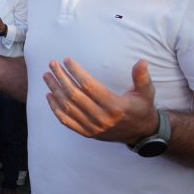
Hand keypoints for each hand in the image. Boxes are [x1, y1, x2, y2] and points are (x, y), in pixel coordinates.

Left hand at [43, 58, 158, 143]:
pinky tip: (49, 96)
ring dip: (55, 90)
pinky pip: (67, 121)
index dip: (76, 72)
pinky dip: (55, 109)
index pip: (89, 86)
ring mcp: (93, 127)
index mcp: (115, 106)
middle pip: (75, 95)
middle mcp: (102, 118)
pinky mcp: (87, 133)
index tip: (67, 60)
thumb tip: (142, 62)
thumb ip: (142, 77)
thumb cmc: (142, 108)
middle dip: (61, 78)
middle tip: (52, 64)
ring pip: (68, 107)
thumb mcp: (146, 92)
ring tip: (47, 76)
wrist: (141, 133)